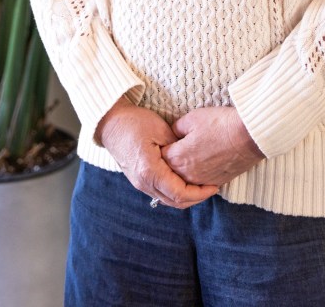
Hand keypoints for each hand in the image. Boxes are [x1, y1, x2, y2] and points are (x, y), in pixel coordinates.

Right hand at [95, 98, 217, 208]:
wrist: (111, 123)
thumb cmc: (135, 122)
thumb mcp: (161, 129)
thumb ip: (178, 148)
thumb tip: (193, 159)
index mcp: (150, 171)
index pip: (179, 193)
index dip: (199, 193)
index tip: (213, 186)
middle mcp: (144, 183)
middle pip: (174, 202)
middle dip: (195, 198)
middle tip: (211, 188)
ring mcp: (140, 183)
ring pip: (167, 200)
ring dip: (186, 197)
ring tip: (202, 186)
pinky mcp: (139, 180)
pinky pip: (160, 192)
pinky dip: (175, 191)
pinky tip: (185, 182)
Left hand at [162, 106, 264, 187]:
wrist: (248, 137)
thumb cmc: (219, 124)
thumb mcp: (192, 118)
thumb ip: (176, 128)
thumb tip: (173, 135)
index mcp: (178, 158)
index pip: (160, 157)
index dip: (163, 146)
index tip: (166, 139)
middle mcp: (187, 175)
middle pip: (170, 172)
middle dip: (170, 161)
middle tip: (176, 148)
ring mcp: (202, 181)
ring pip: (184, 181)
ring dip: (183, 171)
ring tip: (189, 157)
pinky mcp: (216, 183)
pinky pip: (200, 184)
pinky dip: (197, 177)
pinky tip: (202, 165)